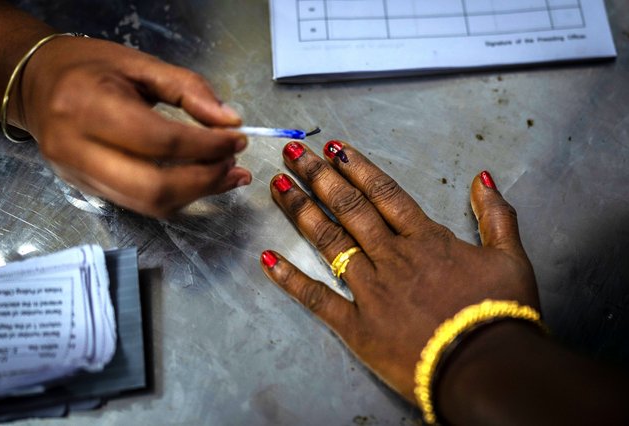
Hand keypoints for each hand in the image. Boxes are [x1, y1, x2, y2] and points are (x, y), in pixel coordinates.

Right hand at [14, 36, 249, 216]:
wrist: (36, 84)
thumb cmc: (88, 67)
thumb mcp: (140, 64)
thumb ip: (189, 89)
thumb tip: (229, 122)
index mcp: (88, 106)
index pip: (160, 141)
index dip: (206, 146)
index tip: (237, 139)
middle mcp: (78, 149)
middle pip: (154, 187)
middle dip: (204, 181)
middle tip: (233, 165)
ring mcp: (79, 176)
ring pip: (149, 204)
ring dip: (196, 195)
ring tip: (226, 175)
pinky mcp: (86, 190)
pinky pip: (140, 204)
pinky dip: (176, 196)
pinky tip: (199, 181)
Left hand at [260, 140, 538, 403]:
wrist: (486, 367)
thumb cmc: (500, 314)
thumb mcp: (511, 258)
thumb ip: (496, 216)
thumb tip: (483, 178)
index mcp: (426, 239)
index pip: (384, 194)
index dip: (357, 168)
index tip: (333, 148)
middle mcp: (392, 256)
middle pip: (349, 208)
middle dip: (318, 177)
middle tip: (293, 154)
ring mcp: (370, 289)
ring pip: (329, 242)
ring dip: (301, 211)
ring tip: (279, 186)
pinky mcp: (357, 325)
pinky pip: (317, 297)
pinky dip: (290, 279)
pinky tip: (267, 259)